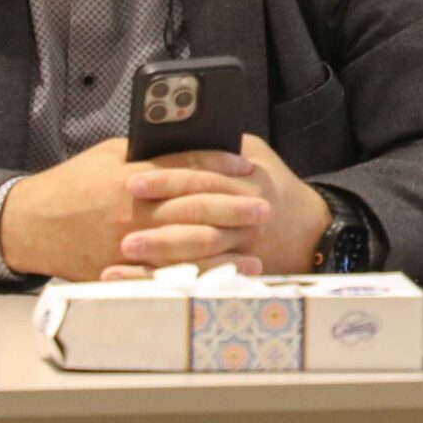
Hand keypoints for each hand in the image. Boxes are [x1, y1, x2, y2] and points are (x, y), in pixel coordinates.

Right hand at [0, 136, 270, 281]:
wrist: (32, 225)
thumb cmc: (73, 185)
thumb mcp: (108, 155)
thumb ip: (147, 154)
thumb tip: (190, 145)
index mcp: (130, 177)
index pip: (186, 168)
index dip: (220, 165)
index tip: (245, 166)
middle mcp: (133, 213)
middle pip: (195, 207)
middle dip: (234, 205)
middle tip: (263, 204)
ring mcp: (129, 246)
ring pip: (188, 244)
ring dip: (228, 241)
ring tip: (256, 236)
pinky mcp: (125, 272)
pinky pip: (171, 275)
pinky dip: (203, 272)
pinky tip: (228, 272)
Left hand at [100, 133, 331, 281]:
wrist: (310, 230)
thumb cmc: (273, 186)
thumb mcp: (256, 154)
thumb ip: (221, 148)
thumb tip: (175, 137)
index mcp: (246, 183)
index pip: (200, 179)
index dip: (165, 180)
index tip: (132, 181)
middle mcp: (243, 220)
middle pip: (193, 223)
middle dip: (155, 229)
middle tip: (120, 232)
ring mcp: (238, 251)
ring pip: (191, 260)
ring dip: (152, 266)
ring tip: (113, 265)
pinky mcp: (230, 274)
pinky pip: (190, 282)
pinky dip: (158, 285)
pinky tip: (129, 284)